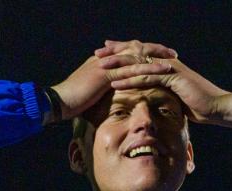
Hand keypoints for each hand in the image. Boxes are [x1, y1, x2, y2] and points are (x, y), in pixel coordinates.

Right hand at [51, 40, 177, 120]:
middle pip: (135, 49)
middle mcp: (106, 58)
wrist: (58, 101)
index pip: (127, 52)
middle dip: (154, 50)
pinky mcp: (106, 74)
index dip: (143, 53)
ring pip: (136, 57)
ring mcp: (106, 64)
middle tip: (172, 52)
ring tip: (173, 59)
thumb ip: (102, 90)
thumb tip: (113, 96)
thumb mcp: (90, 93)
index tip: (159, 55)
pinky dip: (148, 70)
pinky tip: (161, 71)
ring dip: (155, 58)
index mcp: (102, 61)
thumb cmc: (72, 101)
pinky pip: (131, 70)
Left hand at [99, 45, 231, 128]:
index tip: (106, 53)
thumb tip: (153, 98)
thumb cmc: (199, 105)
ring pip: (138, 63)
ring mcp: (168, 68)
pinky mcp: (172, 78)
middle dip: (115, 52)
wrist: (217, 106)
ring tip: (101, 66)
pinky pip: (146, 78)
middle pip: (136, 53)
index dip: (123, 52)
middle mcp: (165, 62)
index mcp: (165, 65)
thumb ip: (165, 93)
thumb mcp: (177, 97)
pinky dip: (129, 80)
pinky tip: (115, 83)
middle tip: (97, 52)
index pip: (140, 55)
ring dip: (118, 65)